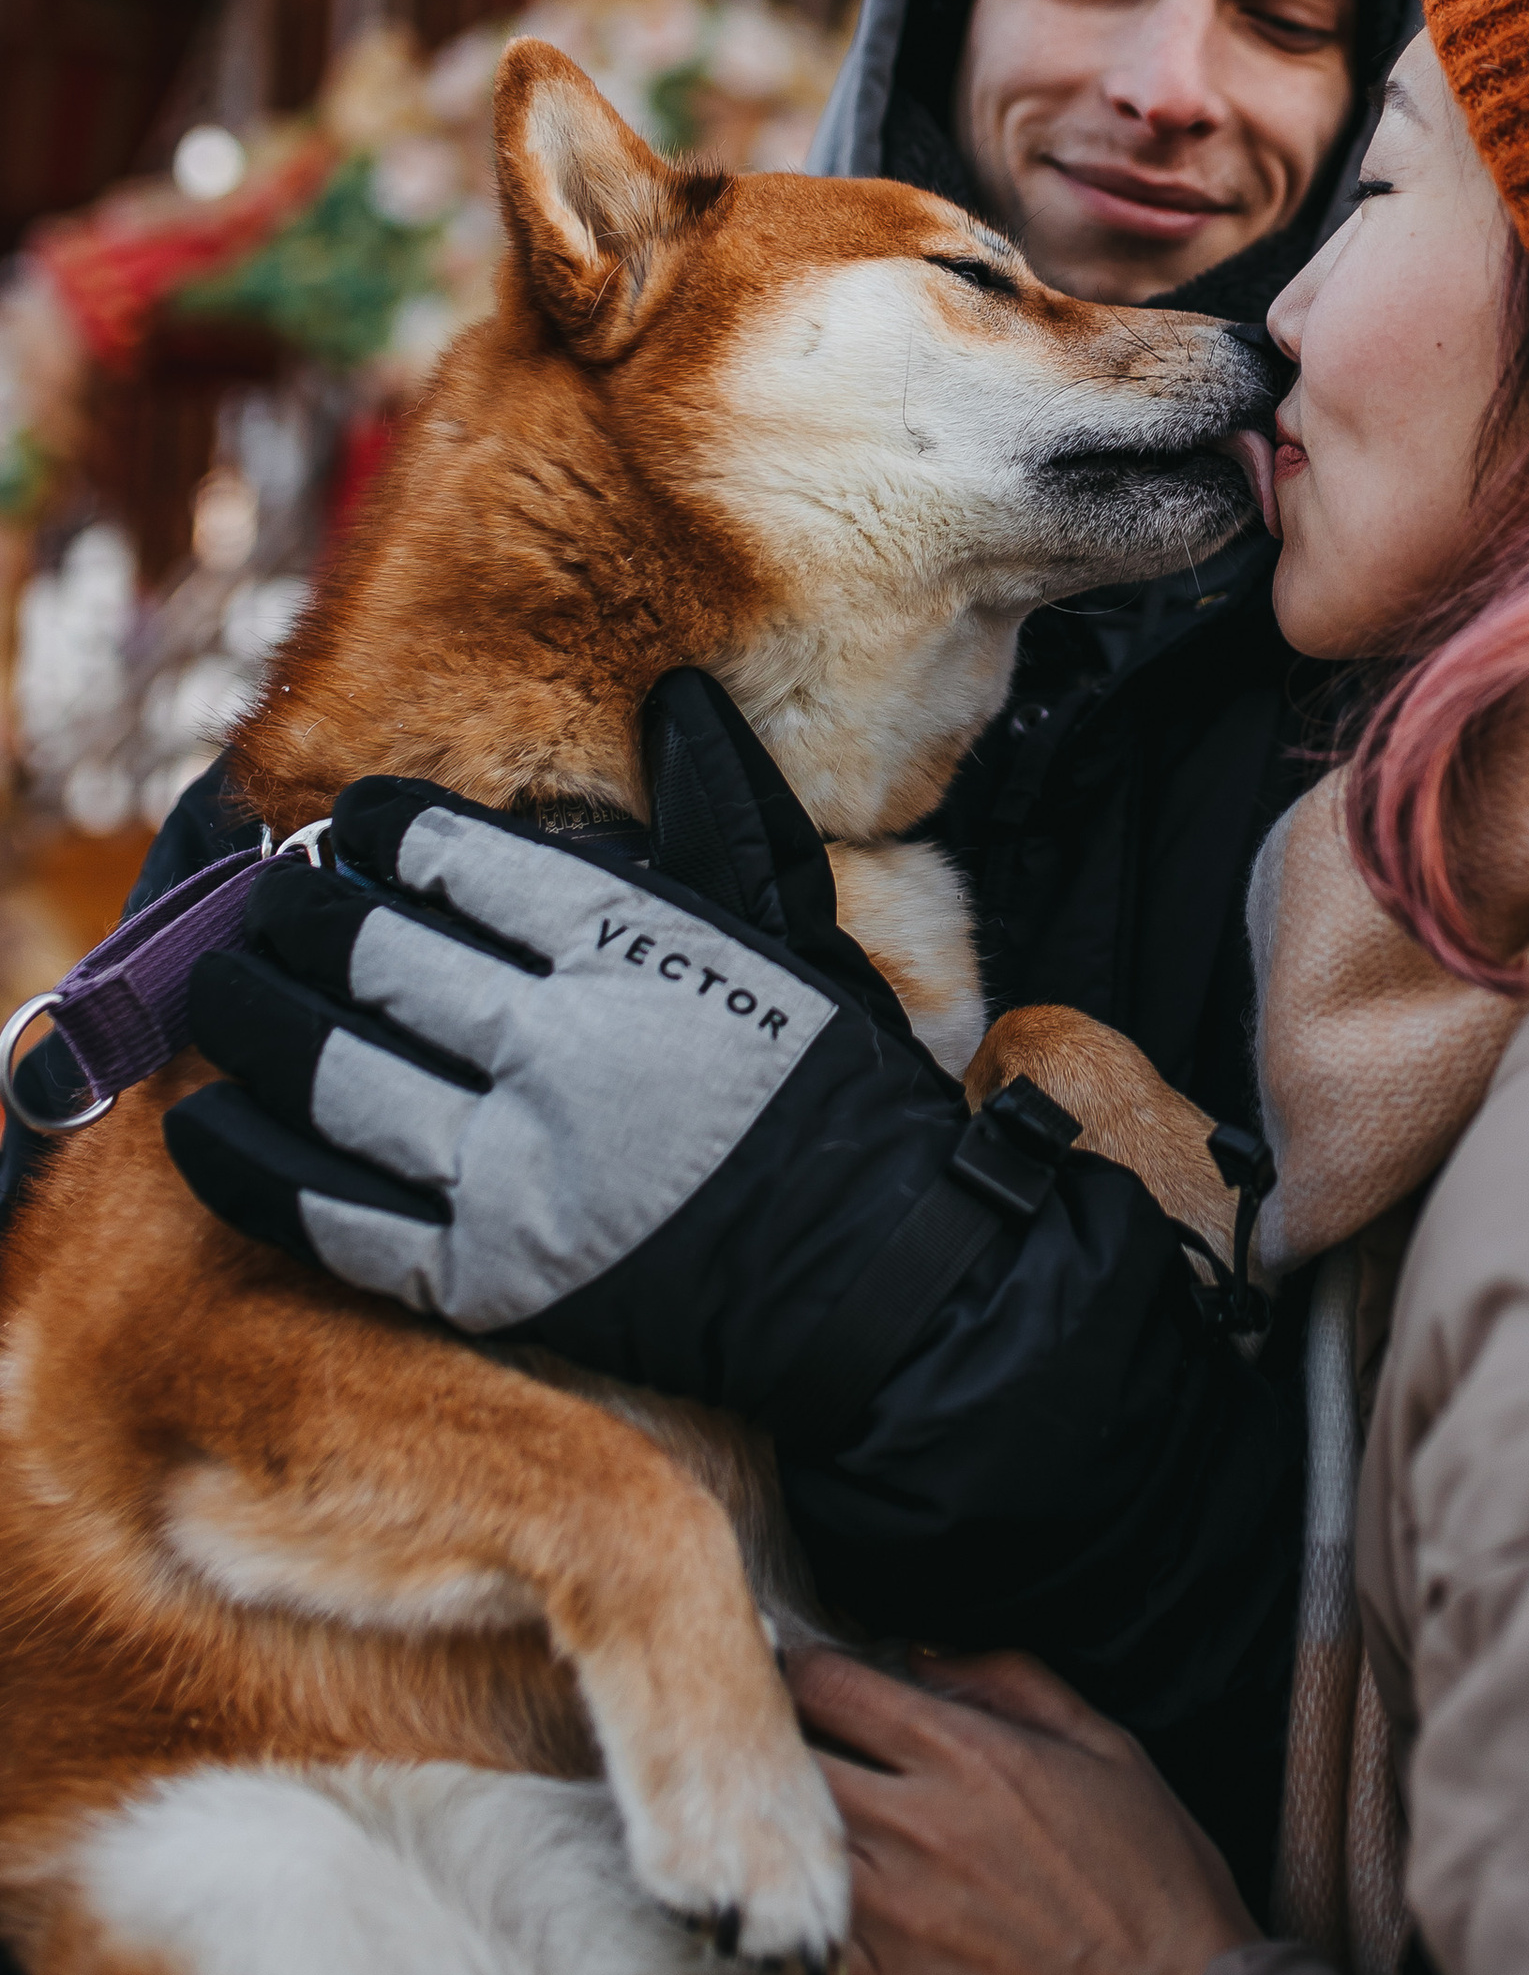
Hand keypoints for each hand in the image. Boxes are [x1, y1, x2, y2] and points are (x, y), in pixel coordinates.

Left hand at [163, 671, 1039, 1432]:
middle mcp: (558, 1048)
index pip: (459, 861)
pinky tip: (203, 1124)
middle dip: (295, 918)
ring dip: (252, 1021)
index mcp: (628, 948)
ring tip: (221, 987)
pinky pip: (331, 1212)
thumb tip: (679, 697)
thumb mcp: (795, 930)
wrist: (879, 1276)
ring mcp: (516, 1169)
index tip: (354, 825)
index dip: (382, 832)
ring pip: (331, 1076)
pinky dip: (250, 1163)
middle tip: (264, 902)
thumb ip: (723, 812)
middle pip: (371, 959)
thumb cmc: (836, 1087)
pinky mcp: (489, 1277)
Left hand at [792, 1645, 1253, 1974]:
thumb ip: (1012, 1683)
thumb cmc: (1154, 1883)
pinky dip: (775, 1925)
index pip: (830, 1686)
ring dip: (766, 1834)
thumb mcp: (1108, 1748)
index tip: (786, 1682)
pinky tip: (783, 1915)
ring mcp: (892, 1917)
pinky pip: (789, 1949)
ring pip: (778, 1849)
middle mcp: (916, 1826)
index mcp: (967, 1754)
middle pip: (785, 1760)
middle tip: (763, 1753)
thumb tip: (923, 1652)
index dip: (794, 1676)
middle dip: (766, 1748)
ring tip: (768, 1830)